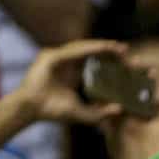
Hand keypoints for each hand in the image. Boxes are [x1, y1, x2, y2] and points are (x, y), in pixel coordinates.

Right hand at [16, 40, 130, 126]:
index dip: (108, 58)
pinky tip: (101, 48)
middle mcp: (66, 62)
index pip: (93, 60)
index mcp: (73, 72)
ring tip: (116, 47)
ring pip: (82, 48)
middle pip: (89, 51)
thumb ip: (100, 113)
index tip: (126, 60)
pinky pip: (72, 51)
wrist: (31, 110)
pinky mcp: (49, 57)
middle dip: (107, 49)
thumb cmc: (53, 111)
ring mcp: (56, 57)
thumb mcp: (82, 113)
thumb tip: (120, 109)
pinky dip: (87, 49)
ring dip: (100, 46)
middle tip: (125, 49)